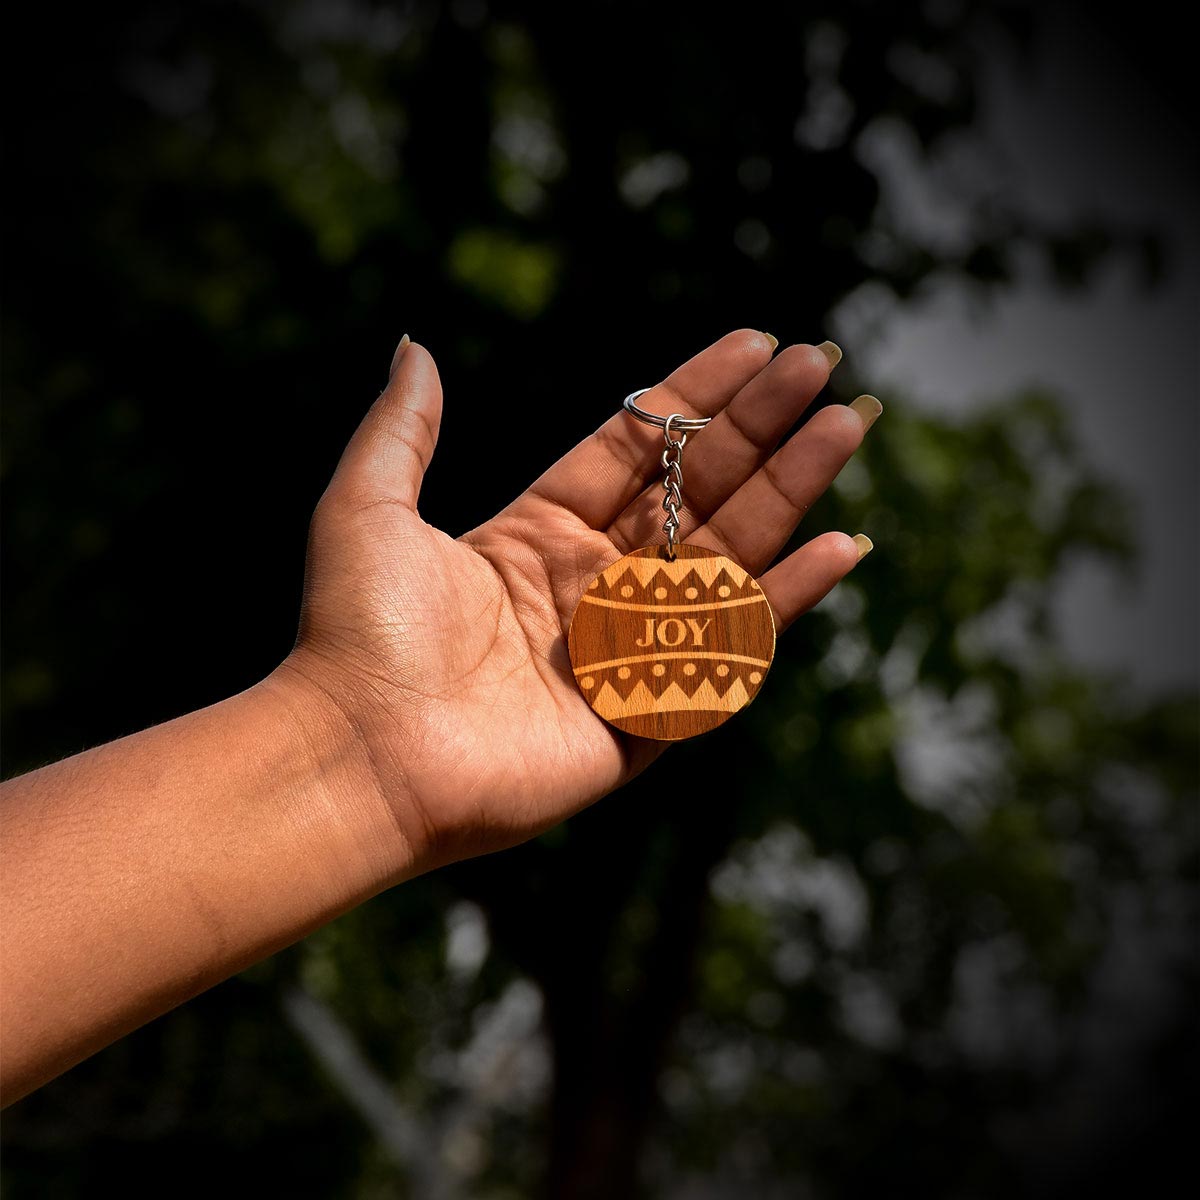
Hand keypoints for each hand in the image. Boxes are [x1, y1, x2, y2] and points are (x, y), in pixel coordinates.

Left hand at [280, 329, 876, 878]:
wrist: (362, 753)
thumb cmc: (357, 633)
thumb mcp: (367, 506)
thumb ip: (404, 427)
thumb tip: (414, 343)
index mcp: (534, 536)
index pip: (634, 450)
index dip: (694, 396)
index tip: (754, 344)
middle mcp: (589, 587)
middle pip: (693, 493)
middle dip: (759, 429)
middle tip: (823, 365)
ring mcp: (624, 649)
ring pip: (727, 555)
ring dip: (791, 491)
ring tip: (846, 425)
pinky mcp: (650, 715)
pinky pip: (730, 646)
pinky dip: (787, 599)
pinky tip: (840, 546)